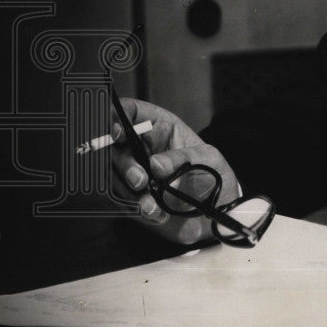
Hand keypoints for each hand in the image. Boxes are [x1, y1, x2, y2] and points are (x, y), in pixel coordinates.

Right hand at [110, 97, 240, 246]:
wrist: (213, 215)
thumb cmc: (214, 178)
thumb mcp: (208, 160)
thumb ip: (183, 157)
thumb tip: (155, 164)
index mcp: (160, 127)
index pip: (131, 111)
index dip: (118, 116)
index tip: (118, 133)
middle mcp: (142, 146)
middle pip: (114, 146)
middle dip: (124, 165)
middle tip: (140, 181)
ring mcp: (134, 170)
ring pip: (113, 174)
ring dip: (129, 191)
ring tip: (153, 204)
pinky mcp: (130, 194)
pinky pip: (119, 199)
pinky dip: (135, 207)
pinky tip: (156, 212)